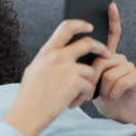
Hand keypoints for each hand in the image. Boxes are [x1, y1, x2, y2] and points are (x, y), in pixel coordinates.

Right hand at [3, 19, 112, 135]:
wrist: (28, 112)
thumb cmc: (29, 94)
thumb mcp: (34, 69)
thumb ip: (48, 59)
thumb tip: (58, 54)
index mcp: (47, 51)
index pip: (66, 27)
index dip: (80, 24)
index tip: (89, 26)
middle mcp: (58, 56)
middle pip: (87, 43)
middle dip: (100, 47)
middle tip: (106, 53)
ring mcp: (67, 68)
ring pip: (90, 71)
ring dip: (86, 83)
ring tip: (74, 94)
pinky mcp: (75, 82)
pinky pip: (89, 86)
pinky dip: (84, 95)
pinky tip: (72, 101)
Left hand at [90, 2, 135, 127]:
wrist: (116, 115)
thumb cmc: (99, 96)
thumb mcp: (87, 79)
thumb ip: (83, 64)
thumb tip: (70, 52)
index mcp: (107, 55)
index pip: (110, 34)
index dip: (112, 19)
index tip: (110, 5)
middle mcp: (119, 57)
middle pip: (101, 58)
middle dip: (91, 76)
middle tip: (87, 91)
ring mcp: (129, 66)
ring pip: (108, 72)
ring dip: (101, 88)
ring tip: (102, 96)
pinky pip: (119, 80)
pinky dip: (111, 93)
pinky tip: (112, 97)